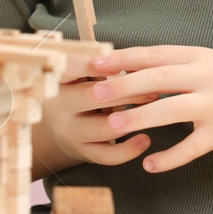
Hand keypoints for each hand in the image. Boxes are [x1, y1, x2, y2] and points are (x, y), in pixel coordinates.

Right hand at [39, 72, 161, 168]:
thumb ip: (101, 62)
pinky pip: (106, 155)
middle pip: (91, 96)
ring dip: (131, 119)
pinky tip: (145, 140)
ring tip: (154, 110)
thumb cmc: (82, 87)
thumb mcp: (84, 71)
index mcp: (58, 78)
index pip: (69, 67)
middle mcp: (59, 106)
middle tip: (153, 87)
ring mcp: (69, 131)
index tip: (119, 64)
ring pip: (102, 127)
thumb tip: (129, 57)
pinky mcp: (82, 151)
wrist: (64, 122)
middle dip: (126, 91)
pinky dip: (128, 150)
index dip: (93, 64)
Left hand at [82, 45, 212, 172]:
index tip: (95, 63)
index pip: (154, 54)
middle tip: (94, 94)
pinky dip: (169, 158)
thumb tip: (140, 74)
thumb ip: (182, 69)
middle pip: (156, 79)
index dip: (122, 58)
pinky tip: (150, 164)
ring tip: (113, 126)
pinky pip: (190, 148)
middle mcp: (207, 77)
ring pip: (169, 110)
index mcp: (202, 57)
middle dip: (121, 86)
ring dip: (138, 119)